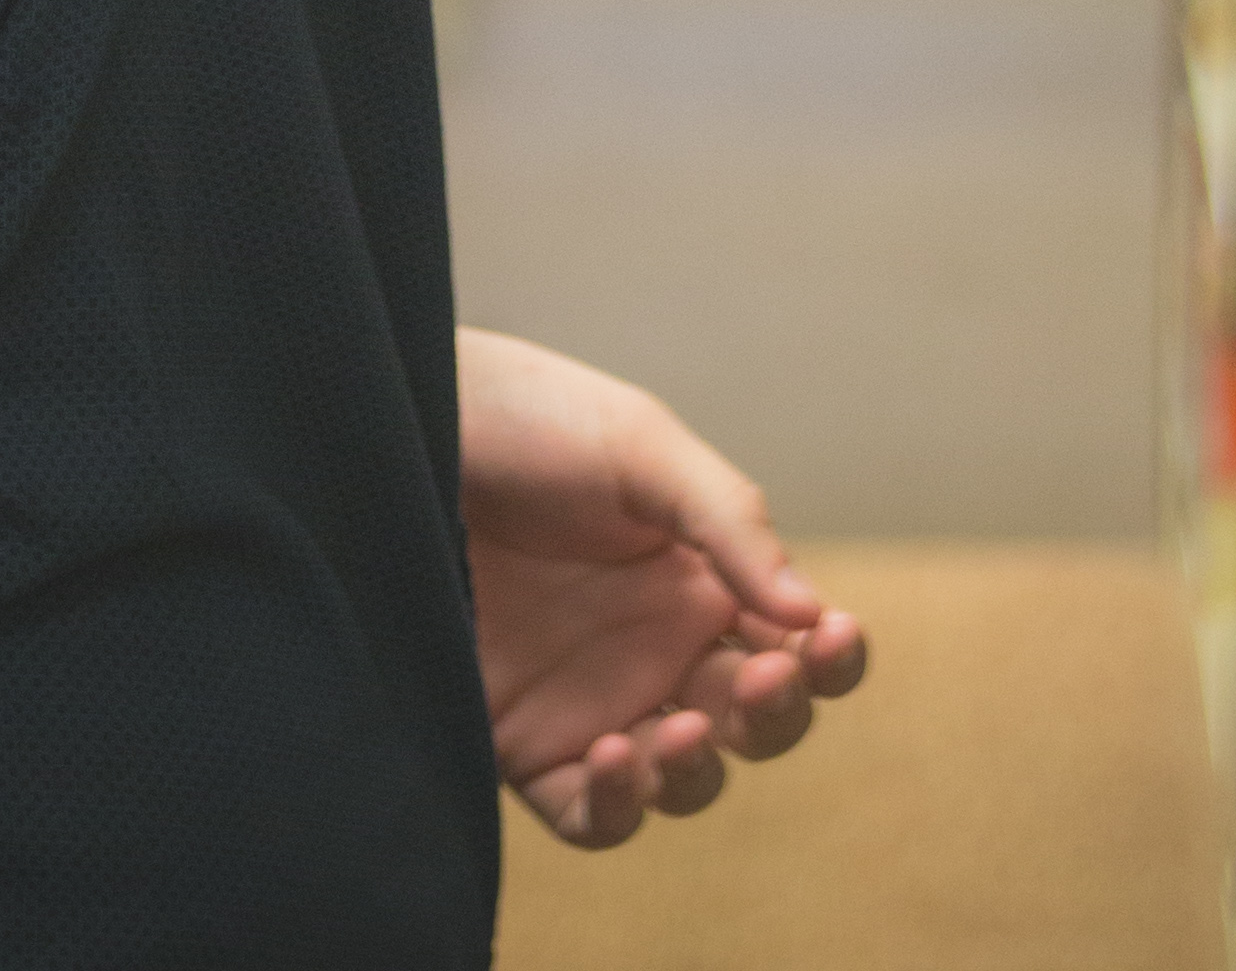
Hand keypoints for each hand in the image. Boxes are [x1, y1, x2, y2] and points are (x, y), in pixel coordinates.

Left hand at [458, 326, 868, 849]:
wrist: (405, 432)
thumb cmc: (529, 423)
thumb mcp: (640, 448)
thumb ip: (728, 523)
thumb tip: (810, 613)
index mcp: (702, 575)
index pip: (795, 638)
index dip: (830, 656)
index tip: (831, 635)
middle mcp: (659, 647)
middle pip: (752, 719)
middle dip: (776, 711)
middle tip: (761, 675)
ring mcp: (596, 701)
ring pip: (683, 778)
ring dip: (699, 770)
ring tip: (679, 730)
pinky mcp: (526, 746)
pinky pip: (593, 813)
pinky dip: (618, 805)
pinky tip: (611, 756)